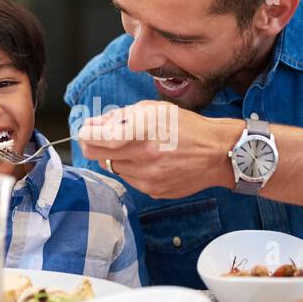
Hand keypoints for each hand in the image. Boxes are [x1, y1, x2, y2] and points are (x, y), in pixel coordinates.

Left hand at [78, 100, 240, 198]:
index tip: (86, 129)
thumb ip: (121, 116)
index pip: (95, 138)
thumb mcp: (154, 110)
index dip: (85, 133)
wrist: (217, 154)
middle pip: (96, 156)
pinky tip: (150, 160)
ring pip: (113, 167)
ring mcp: (147, 177)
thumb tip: (94, 124)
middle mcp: (142, 157)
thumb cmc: (186, 127)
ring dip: (117, 156)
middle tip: (99, 138)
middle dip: (93, 145)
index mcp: (142, 132)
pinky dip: (133, 169)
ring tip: (137, 147)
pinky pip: (130, 179)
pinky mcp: (153, 190)